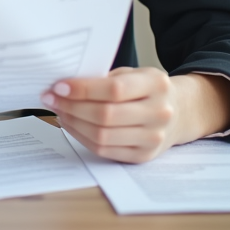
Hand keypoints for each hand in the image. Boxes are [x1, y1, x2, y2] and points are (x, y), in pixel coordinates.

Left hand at [41, 67, 229, 163]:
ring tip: (59, 110)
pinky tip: (71, 124)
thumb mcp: (133, 73)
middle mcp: (159, 113)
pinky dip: (82, 137)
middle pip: (105, 115)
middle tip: (50, 98)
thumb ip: (104, 77)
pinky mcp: (143, 155)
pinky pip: (105, 150)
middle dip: (71, 106)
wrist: (179, 112)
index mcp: (156, 85)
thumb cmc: (146, 89)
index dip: (82, 89)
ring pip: (102, 135)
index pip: (114, 89)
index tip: (58, 86)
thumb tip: (64, 84)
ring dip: (73, 123)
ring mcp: (153, 138)